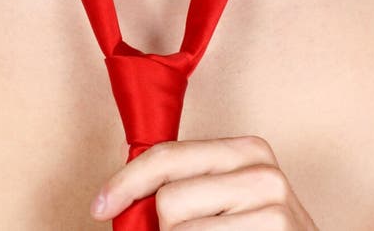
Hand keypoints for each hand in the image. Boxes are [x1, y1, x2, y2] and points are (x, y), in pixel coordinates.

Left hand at [90, 136, 318, 228]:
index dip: (126, 183)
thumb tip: (119, 198)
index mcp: (245, 150)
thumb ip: (185, 187)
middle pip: (168, 200)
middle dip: (163, 230)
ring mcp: (273, 207)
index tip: (100, 206)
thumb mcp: (226, 201)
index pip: (168, 156)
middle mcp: (262, 172)